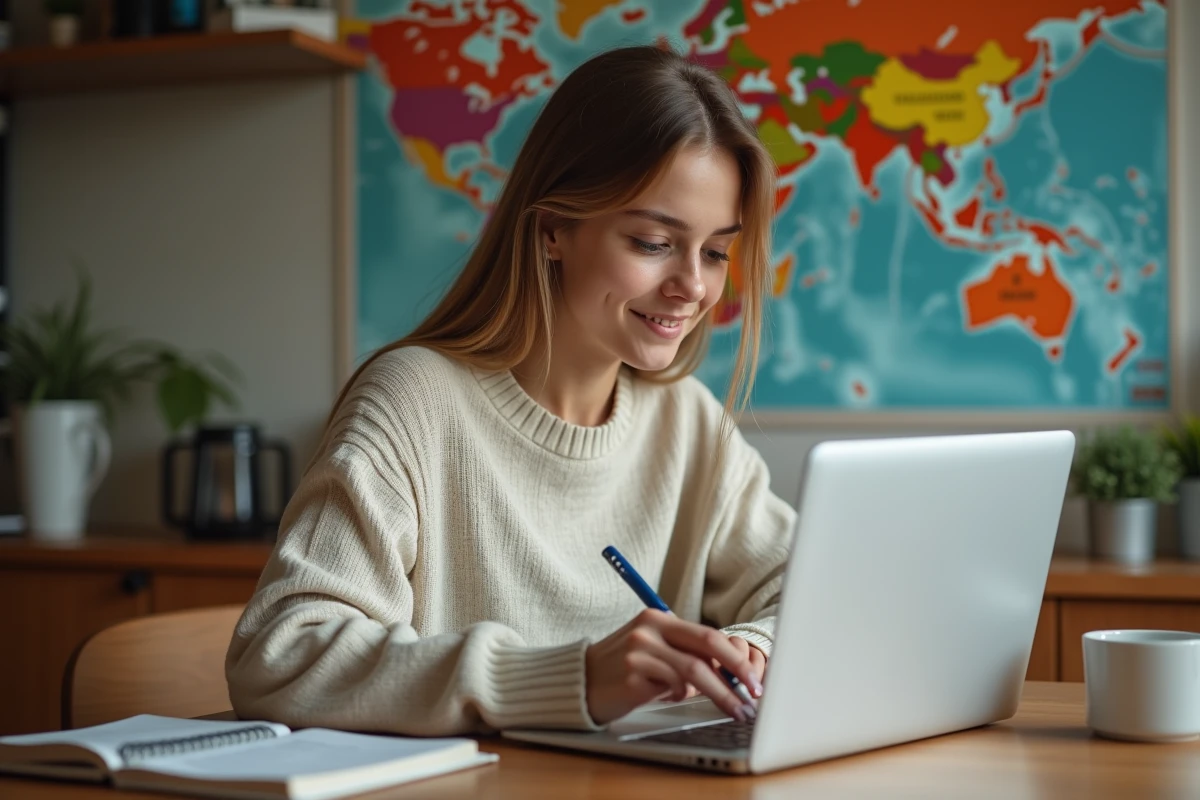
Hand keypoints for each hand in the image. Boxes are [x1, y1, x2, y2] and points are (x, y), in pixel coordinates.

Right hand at [584, 609, 764, 724]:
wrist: (580, 680)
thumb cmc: (622, 668)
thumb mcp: (653, 650)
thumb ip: (684, 653)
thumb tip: (728, 672)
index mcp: (658, 618)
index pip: (708, 634)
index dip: (735, 657)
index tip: (752, 677)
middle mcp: (650, 629)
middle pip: (707, 647)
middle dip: (737, 671)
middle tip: (753, 693)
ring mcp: (640, 651)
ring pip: (695, 671)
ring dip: (720, 693)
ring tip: (734, 709)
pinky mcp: (632, 674)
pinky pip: (671, 687)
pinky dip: (682, 695)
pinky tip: (678, 699)